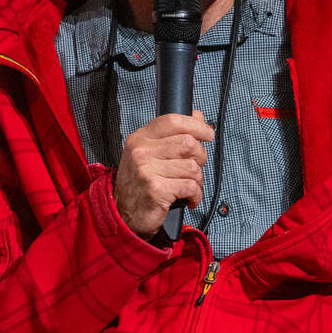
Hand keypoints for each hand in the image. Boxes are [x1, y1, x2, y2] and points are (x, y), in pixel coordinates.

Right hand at [113, 112, 213, 239]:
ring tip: (189, 186)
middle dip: (200, 157)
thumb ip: (172, 135)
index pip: (173, 121)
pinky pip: (190, 186)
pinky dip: (196, 195)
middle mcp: (141, 151)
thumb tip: (198, 118)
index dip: (196, 125)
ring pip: (192, 167)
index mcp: (140, 138)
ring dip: (198, 179)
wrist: (124, 214)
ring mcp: (147, 170)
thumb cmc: (140, 183)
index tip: (207, 133)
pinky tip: (189, 198)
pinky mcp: (156, 189)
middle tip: (195, 168)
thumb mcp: (149, 153)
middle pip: (188, 143)